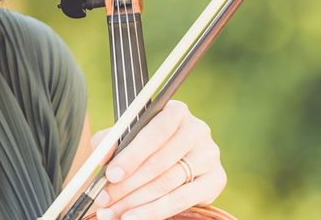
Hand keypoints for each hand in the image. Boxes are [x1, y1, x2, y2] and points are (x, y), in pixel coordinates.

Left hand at [91, 100, 226, 219]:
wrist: (173, 167)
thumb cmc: (146, 149)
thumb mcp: (128, 138)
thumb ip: (111, 140)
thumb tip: (103, 151)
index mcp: (177, 112)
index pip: (157, 130)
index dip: (133, 153)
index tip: (111, 174)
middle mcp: (198, 129)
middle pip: (160, 160)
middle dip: (127, 184)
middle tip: (104, 200)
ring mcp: (210, 154)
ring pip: (168, 182)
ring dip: (136, 201)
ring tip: (112, 213)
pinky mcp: (217, 178)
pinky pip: (183, 198)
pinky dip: (156, 211)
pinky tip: (134, 218)